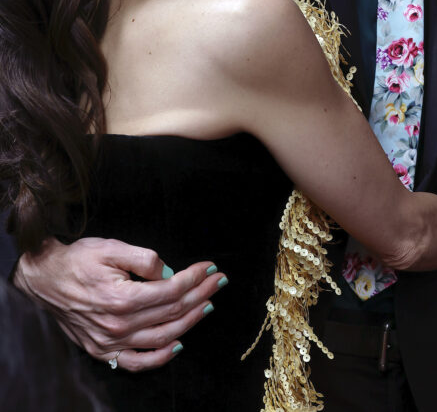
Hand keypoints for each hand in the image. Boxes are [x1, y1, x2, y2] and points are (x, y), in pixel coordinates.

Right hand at [13, 237, 227, 371]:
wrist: (46, 280)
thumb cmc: (79, 260)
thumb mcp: (111, 247)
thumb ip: (144, 258)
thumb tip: (168, 272)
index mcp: (122, 297)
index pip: (171, 290)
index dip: (195, 278)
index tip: (211, 267)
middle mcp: (118, 325)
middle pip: (172, 312)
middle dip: (200, 294)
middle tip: (218, 281)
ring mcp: (111, 342)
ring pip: (162, 337)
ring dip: (190, 321)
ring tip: (207, 304)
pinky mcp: (103, 351)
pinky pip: (137, 362)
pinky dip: (160, 357)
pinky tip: (178, 344)